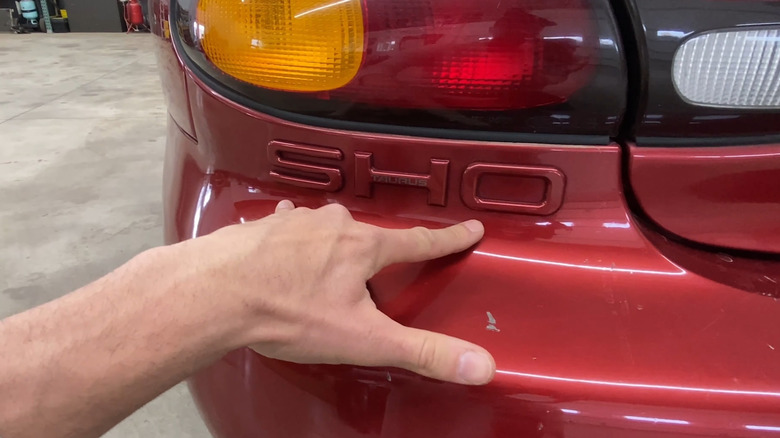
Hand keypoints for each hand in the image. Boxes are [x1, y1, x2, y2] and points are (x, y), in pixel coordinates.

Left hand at [178, 201, 494, 384]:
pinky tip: (282, 249)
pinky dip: (290, 238)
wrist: (214, 293)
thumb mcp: (364, 338)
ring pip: (326, 229)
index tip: (468, 229)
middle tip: (374, 276)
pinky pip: (286, 227)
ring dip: (330, 245)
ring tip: (323, 274)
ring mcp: (295, 222)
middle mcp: (332, 225)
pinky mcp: (263, 227)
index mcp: (363, 247)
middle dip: (374, 254)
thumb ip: (423, 351)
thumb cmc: (286, 312)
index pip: (419, 241)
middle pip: (367, 237)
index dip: (447, 239)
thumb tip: (477, 364)